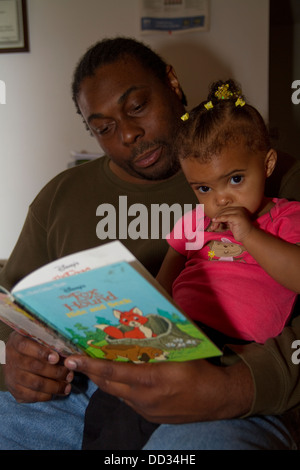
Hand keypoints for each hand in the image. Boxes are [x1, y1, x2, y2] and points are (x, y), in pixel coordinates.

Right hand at [3, 331, 73, 402]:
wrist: (17, 359)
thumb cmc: (35, 345)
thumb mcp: (38, 338)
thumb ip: (50, 341)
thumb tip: (68, 353)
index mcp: (16, 341)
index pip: (25, 346)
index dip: (41, 352)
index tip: (56, 358)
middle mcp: (11, 358)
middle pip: (33, 366)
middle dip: (55, 372)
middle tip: (70, 374)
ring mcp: (11, 376)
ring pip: (34, 383)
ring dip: (54, 386)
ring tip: (68, 386)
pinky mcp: (14, 391)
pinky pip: (32, 396)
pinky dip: (47, 395)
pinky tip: (57, 392)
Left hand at [64, 355, 253, 422]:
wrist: (218, 398)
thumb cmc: (201, 369)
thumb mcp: (180, 351)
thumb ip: (159, 340)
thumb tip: (143, 319)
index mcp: (152, 379)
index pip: (113, 372)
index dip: (90, 365)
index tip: (73, 358)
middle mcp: (145, 398)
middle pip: (109, 385)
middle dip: (91, 372)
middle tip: (75, 360)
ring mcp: (146, 410)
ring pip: (117, 394)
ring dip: (105, 381)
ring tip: (95, 367)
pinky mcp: (150, 417)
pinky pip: (128, 401)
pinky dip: (120, 389)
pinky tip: (121, 378)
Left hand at [211, 207, 253, 242]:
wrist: (249, 236)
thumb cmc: (240, 231)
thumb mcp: (232, 222)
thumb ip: (226, 219)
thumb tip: (215, 218)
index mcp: (238, 209)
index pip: (225, 210)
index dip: (218, 216)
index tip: (213, 222)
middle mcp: (238, 209)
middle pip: (223, 211)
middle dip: (216, 218)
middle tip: (212, 227)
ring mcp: (238, 212)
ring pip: (223, 214)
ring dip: (217, 220)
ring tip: (214, 227)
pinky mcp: (237, 217)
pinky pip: (225, 217)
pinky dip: (219, 219)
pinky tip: (215, 221)